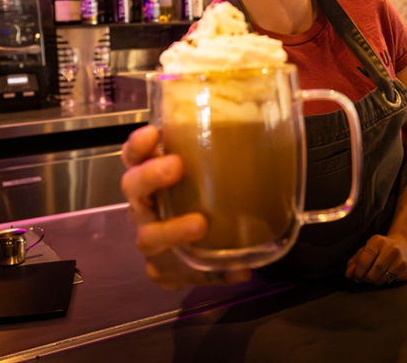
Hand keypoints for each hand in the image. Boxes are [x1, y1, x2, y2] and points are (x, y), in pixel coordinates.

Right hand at [120, 125, 250, 287]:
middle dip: (151, 175)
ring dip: (172, 230)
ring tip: (199, 225)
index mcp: (152, 176)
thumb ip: (233, 152)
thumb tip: (273, 131)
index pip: (134, 156)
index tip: (153, 133)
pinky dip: (206, 273)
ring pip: (148, 236)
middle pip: (133, 188)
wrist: (204, 244)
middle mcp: (145, 206)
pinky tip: (234, 270)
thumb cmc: (206, 197)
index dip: (138, 145)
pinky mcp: (163, 270)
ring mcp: (151, 238)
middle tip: (176, 165)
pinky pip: (176, 274)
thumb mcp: (217, 172)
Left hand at [344, 233, 406, 285]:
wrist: (405, 246)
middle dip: (364, 278)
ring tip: (375, 274)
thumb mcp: (367, 249)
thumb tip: (348, 275)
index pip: (363, 262)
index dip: (357, 272)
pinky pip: (389, 283)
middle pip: (371, 274)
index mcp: (378, 241)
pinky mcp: (406, 271)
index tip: (356, 275)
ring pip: (379, 280)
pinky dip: (384, 281)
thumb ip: (355, 261)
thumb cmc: (381, 248)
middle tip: (364, 277)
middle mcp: (391, 249)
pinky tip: (386, 273)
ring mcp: (400, 261)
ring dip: (373, 281)